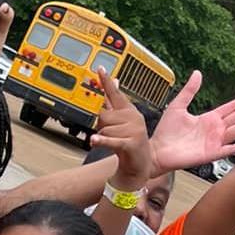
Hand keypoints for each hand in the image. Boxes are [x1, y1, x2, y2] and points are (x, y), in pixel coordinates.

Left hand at [90, 70, 152, 184]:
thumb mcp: (122, 121)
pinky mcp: (131, 144)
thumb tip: (114, 82)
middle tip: (111, 135)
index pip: (116, 93)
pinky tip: (94, 141)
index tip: (100, 69)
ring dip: (104, 138)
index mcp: (130, 110)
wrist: (140, 165)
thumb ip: (114, 103)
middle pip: (103, 115)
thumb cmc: (128, 142)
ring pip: (104, 129)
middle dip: (101, 126)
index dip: (107, 81)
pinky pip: (110, 140)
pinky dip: (101, 141)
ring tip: (115, 143)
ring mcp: (134, 130)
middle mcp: (133, 117)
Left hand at [148, 71, 234, 174]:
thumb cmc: (166, 131)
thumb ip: (189, 90)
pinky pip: (230, 149)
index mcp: (209, 118)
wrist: (157, 150)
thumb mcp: (178, 106)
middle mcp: (216, 129)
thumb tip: (197, 73)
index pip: (232, 107)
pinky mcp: (212, 153)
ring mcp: (215, 142)